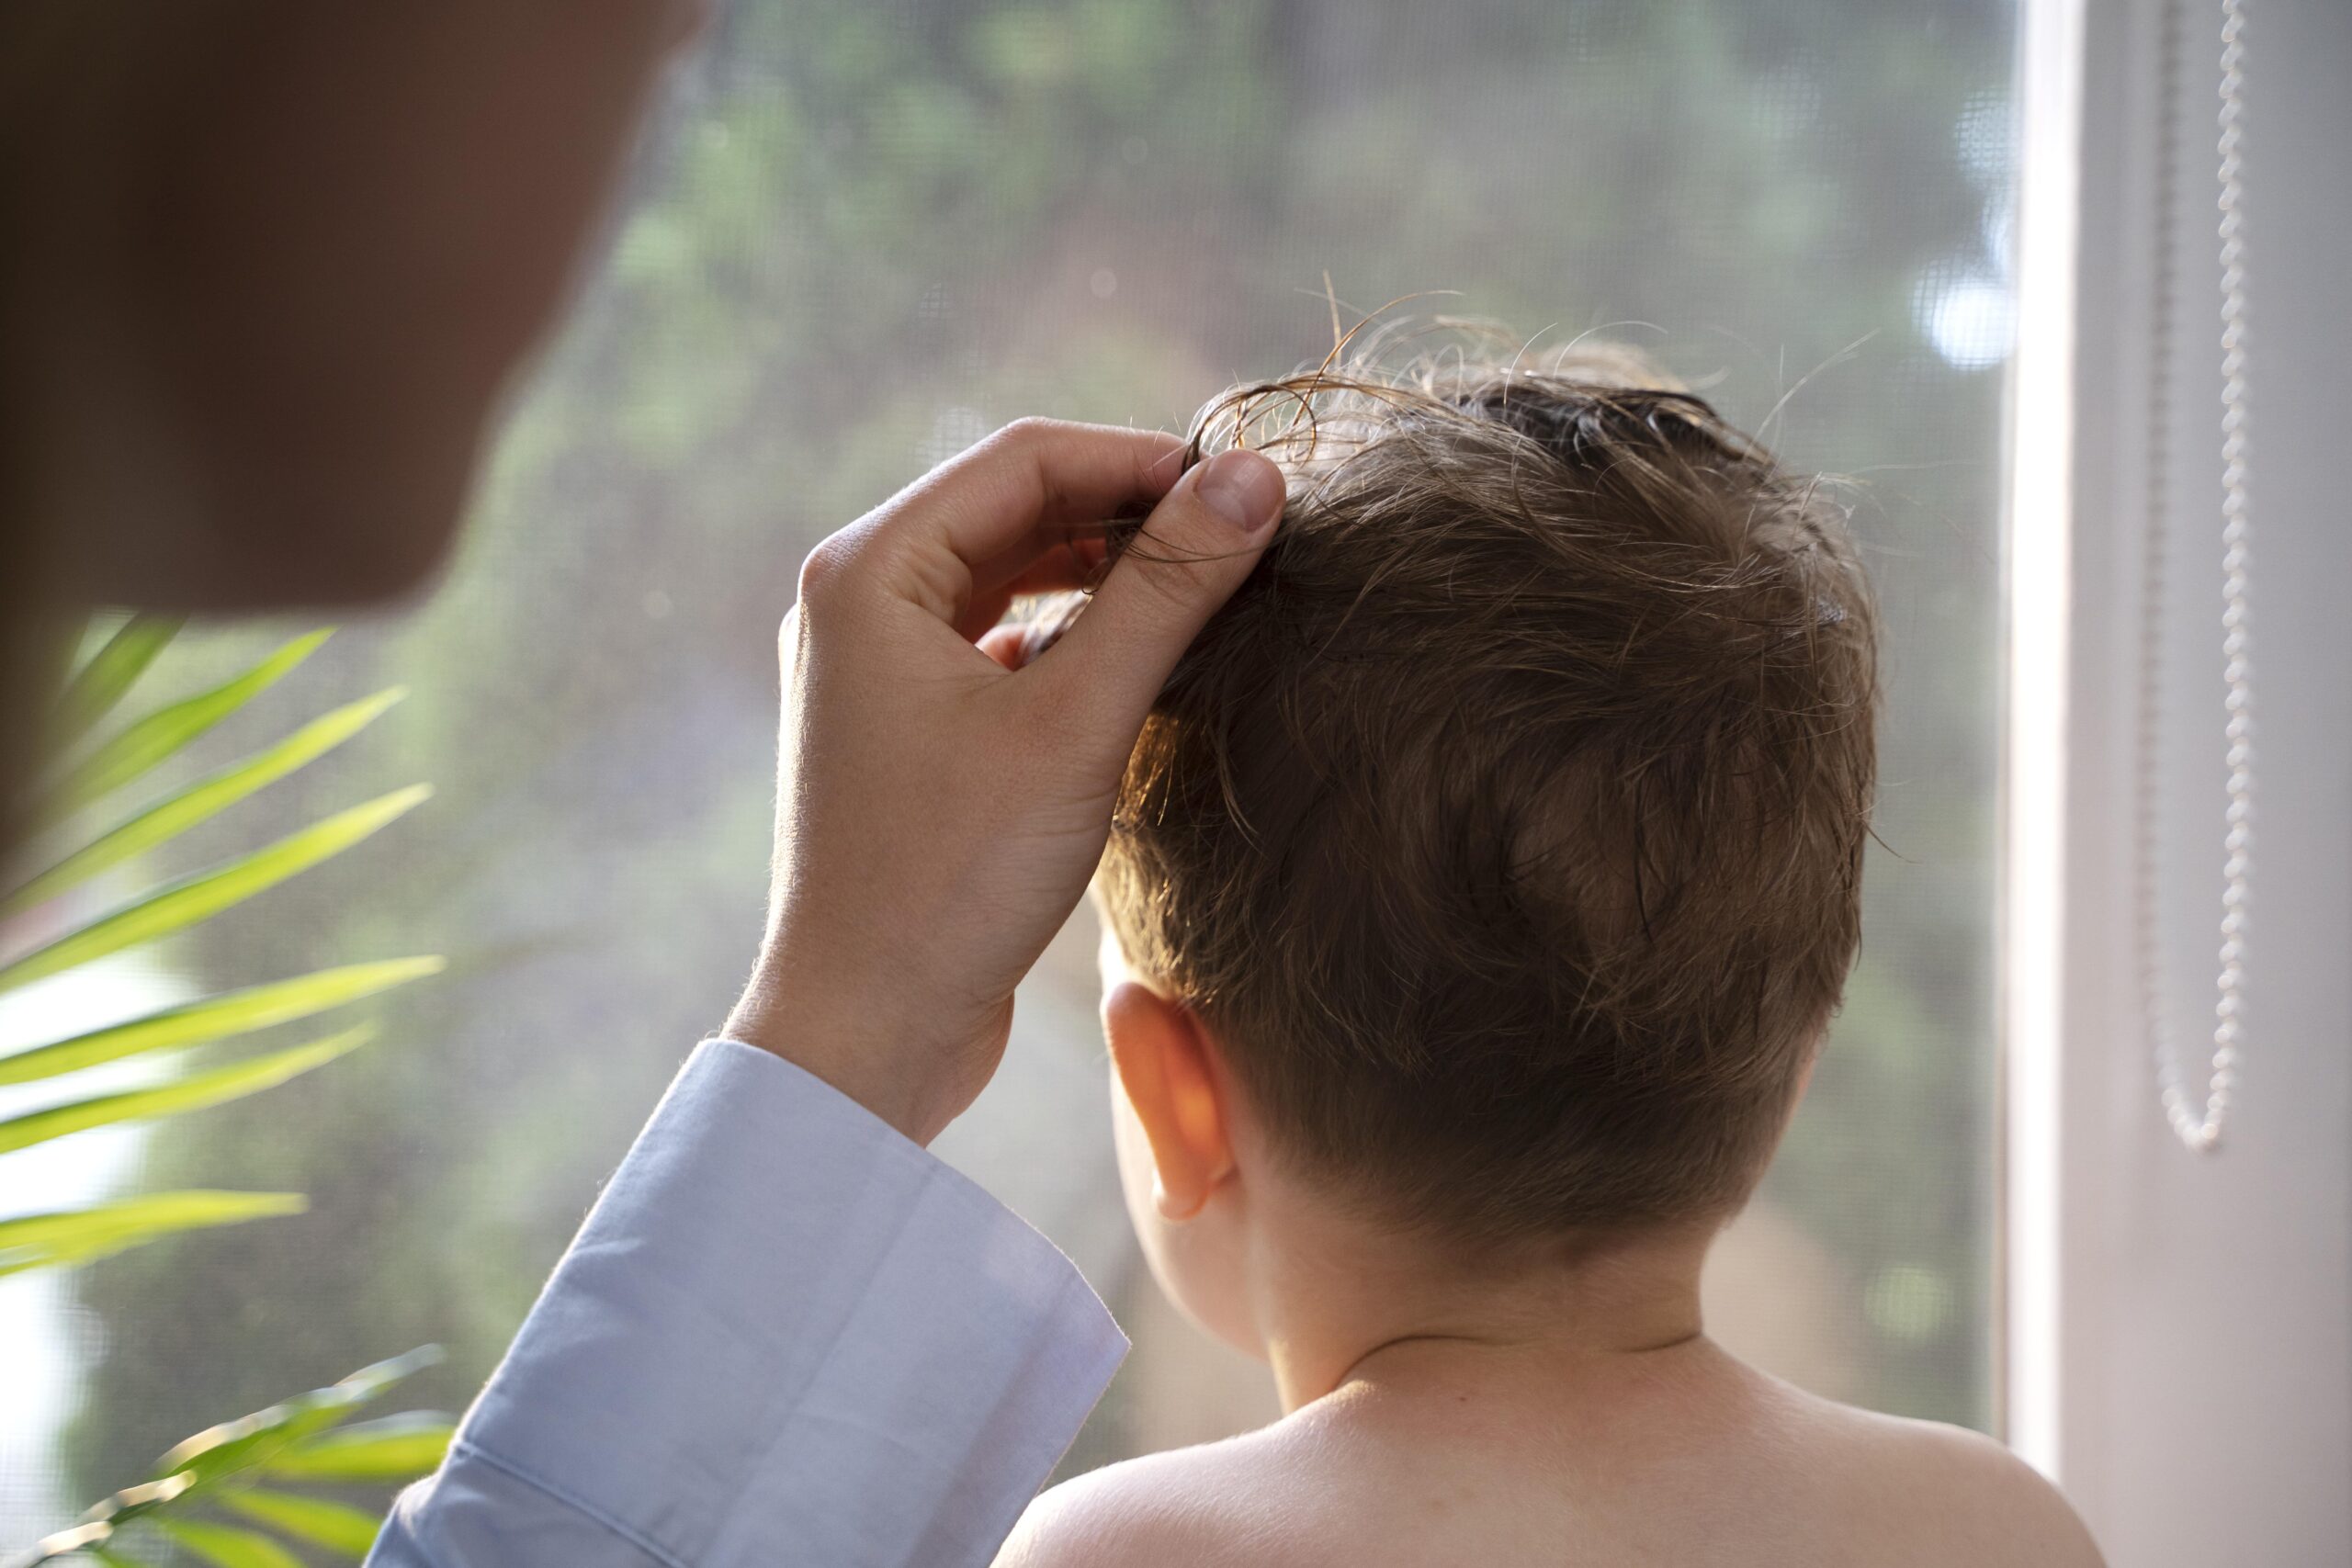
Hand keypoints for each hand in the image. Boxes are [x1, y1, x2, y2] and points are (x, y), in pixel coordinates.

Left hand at [724, 418, 1285, 1143]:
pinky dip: (1072, 640)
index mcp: (868, 572)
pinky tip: (1137, 668)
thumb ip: (1165, 592)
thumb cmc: (950, 880)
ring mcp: (875, 671)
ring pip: (1009, 578)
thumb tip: (1251, 479)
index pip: (1023, 459)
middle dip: (1128, 514)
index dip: (1142, 460)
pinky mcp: (904, 732)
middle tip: (1240, 538)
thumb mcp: (1075, 725)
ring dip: (1103, 576)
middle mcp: (856, 603)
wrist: (865, 1035)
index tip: (1245, 488)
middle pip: (1014, 509)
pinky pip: (998, 646)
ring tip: (1204, 594)